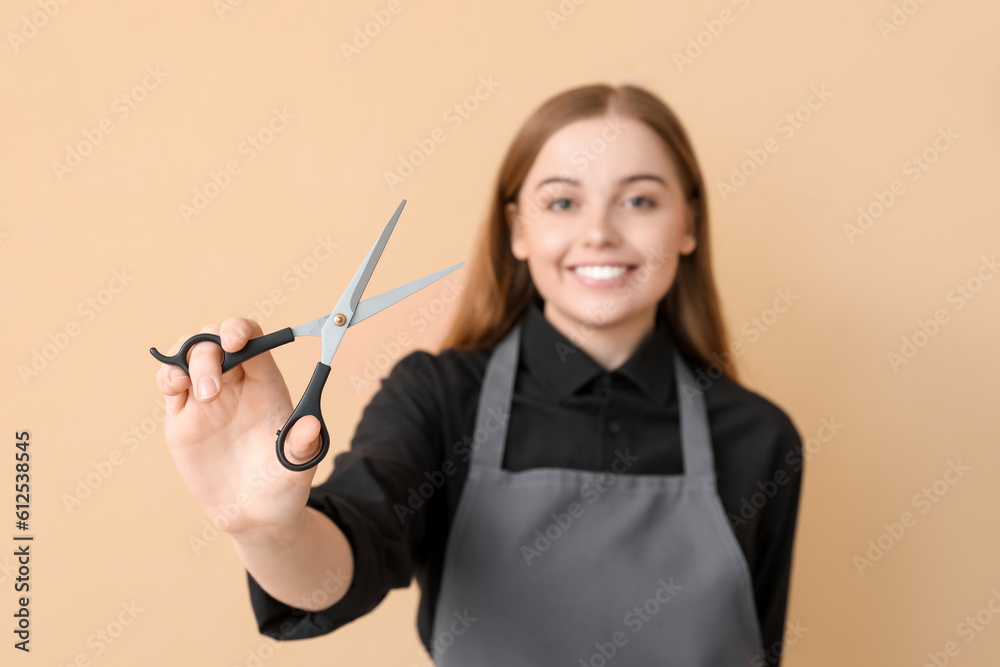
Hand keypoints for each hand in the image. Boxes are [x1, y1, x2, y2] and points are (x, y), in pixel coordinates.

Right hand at [155, 317, 324, 537]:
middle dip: (208, 350)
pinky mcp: (182, 417)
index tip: (235, 341)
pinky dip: (168, 375)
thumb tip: (312, 424)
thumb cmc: (283, 484)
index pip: (254, 340)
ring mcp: (206, 398)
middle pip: (215, 340)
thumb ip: (303, 446)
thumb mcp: (299, 467)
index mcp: (266, 385)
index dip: (241, 331)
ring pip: (188, 354)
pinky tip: (174, 386)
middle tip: (211, 388)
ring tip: (194, 389)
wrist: (254, 514)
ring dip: (186, 360)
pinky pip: (170, 383)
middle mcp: (236, 384)